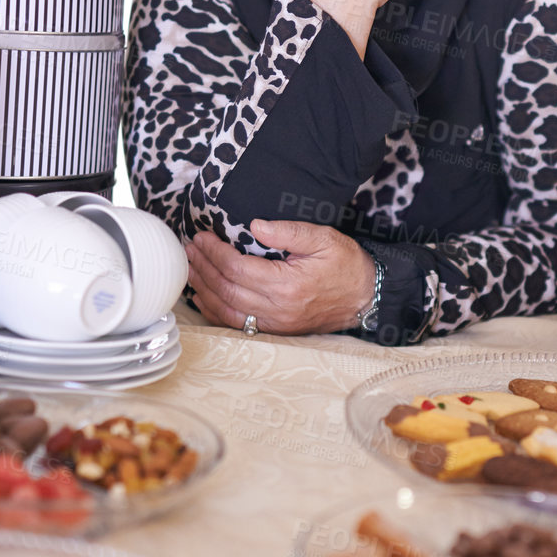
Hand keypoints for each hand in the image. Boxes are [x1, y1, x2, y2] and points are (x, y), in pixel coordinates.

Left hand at [186, 220, 375, 334]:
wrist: (366, 297)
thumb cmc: (346, 265)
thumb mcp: (324, 238)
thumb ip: (289, 231)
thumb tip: (255, 225)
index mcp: (287, 284)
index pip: (237, 268)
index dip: (215, 252)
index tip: (203, 237)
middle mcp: (278, 308)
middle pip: (227, 289)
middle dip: (203, 268)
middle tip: (189, 249)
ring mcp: (276, 324)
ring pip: (227, 310)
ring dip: (204, 289)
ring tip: (191, 270)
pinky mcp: (277, 331)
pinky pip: (237, 325)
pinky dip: (216, 312)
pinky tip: (204, 298)